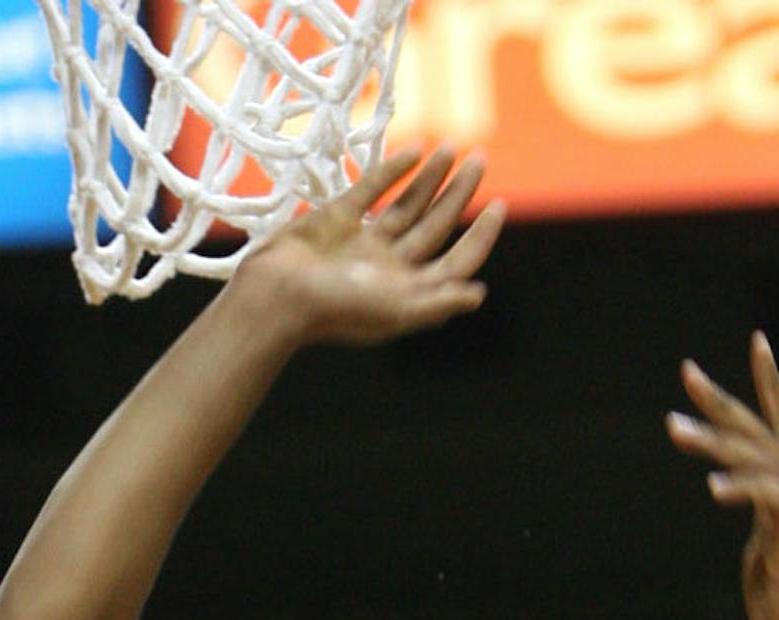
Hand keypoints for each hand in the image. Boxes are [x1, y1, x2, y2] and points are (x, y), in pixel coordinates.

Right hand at [235, 145, 504, 348]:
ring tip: (451, 147)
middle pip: (436, 225)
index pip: (456, 260)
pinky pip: (372, 189)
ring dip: (430, 178)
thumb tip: (477, 294)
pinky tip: (414, 151)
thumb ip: (438, 303)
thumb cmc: (337, 310)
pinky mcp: (339, 218)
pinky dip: (392, 171)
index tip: (499, 205)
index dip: (480, 235)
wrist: (278, 293)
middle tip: (481, 159)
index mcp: (408, 292)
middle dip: (459, 194)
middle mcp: (391, 267)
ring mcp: (366, 242)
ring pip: (408, 204)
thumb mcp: (395, 312)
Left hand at [668, 336, 778, 619]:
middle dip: (725, 402)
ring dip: (715, 443)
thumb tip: (738, 506)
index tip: (758, 342)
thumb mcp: (766, 569)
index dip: (769, 388)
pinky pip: (773, 500)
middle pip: (766, 435)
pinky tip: (713, 489)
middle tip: (687, 373)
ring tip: (673, 429)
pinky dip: (742, 489)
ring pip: (762, 460)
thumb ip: (757, 532)